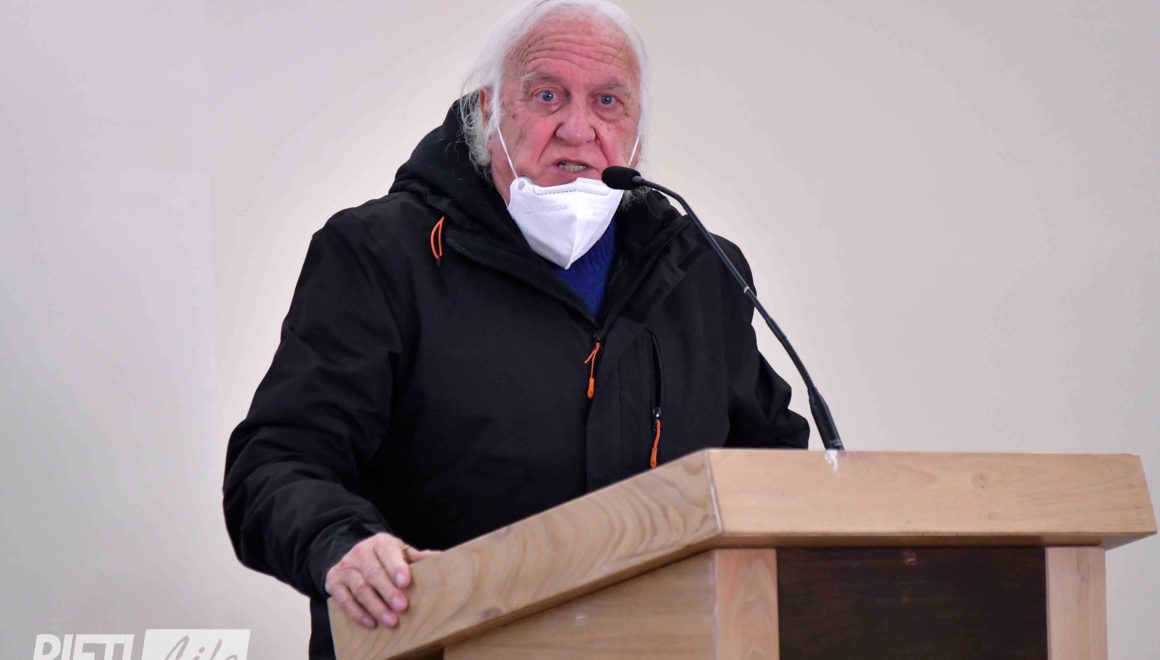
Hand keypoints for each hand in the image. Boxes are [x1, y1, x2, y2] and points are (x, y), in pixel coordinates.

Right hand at [325, 532, 440, 628]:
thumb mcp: (401, 552)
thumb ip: (418, 557)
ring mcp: (345, 567)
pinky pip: (343, 600)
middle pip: (373, 573)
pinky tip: (371, 623)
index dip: (396, 567)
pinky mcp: (334, 582)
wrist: (353, 558)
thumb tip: (442, 558)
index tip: (406, 582)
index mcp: (380, 543)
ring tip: (390, 620)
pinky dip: (357, 613)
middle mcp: (360, 552)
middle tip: (402, 607)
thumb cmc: (384, 558)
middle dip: (388, 592)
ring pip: (359, 588)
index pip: (388, 552)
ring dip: (375, 606)